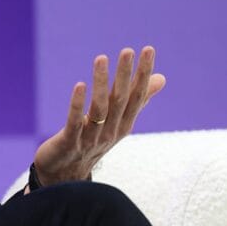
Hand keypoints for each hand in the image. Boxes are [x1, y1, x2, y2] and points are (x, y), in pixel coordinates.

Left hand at [32, 46, 165, 187]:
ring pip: (99, 109)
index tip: (148, 50)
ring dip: (101, 83)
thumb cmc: (92, 143)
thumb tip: (161, 78)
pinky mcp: (70, 143)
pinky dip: (77, 104)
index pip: (137, 96)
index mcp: (123, 125)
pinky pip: (75, 122)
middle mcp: (111, 132)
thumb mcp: (117, 122)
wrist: (65, 176)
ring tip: (101, 58)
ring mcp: (90, 139)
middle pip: (121, 101)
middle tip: (127, 50)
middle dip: (125, 75)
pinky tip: (79, 85)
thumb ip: (137, 101)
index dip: (142, 74)